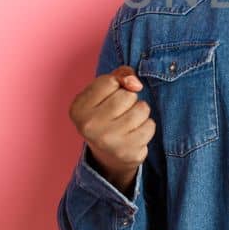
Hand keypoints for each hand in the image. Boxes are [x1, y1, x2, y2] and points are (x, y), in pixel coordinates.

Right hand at [69, 65, 154, 192]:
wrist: (108, 153)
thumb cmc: (107, 113)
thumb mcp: (105, 91)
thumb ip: (119, 76)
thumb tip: (135, 83)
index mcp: (78, 108)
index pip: (110, 81)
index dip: (116, 86)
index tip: (109, 98)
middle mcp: (89, 126)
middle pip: (128, 95)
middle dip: (130, 100)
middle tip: (120, 112)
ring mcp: (108, 142)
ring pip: (142, 109)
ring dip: (141, 112)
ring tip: (129, 121)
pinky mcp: (128, 153)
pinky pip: (150, 126)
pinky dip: (147, 126)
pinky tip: (135, 133)